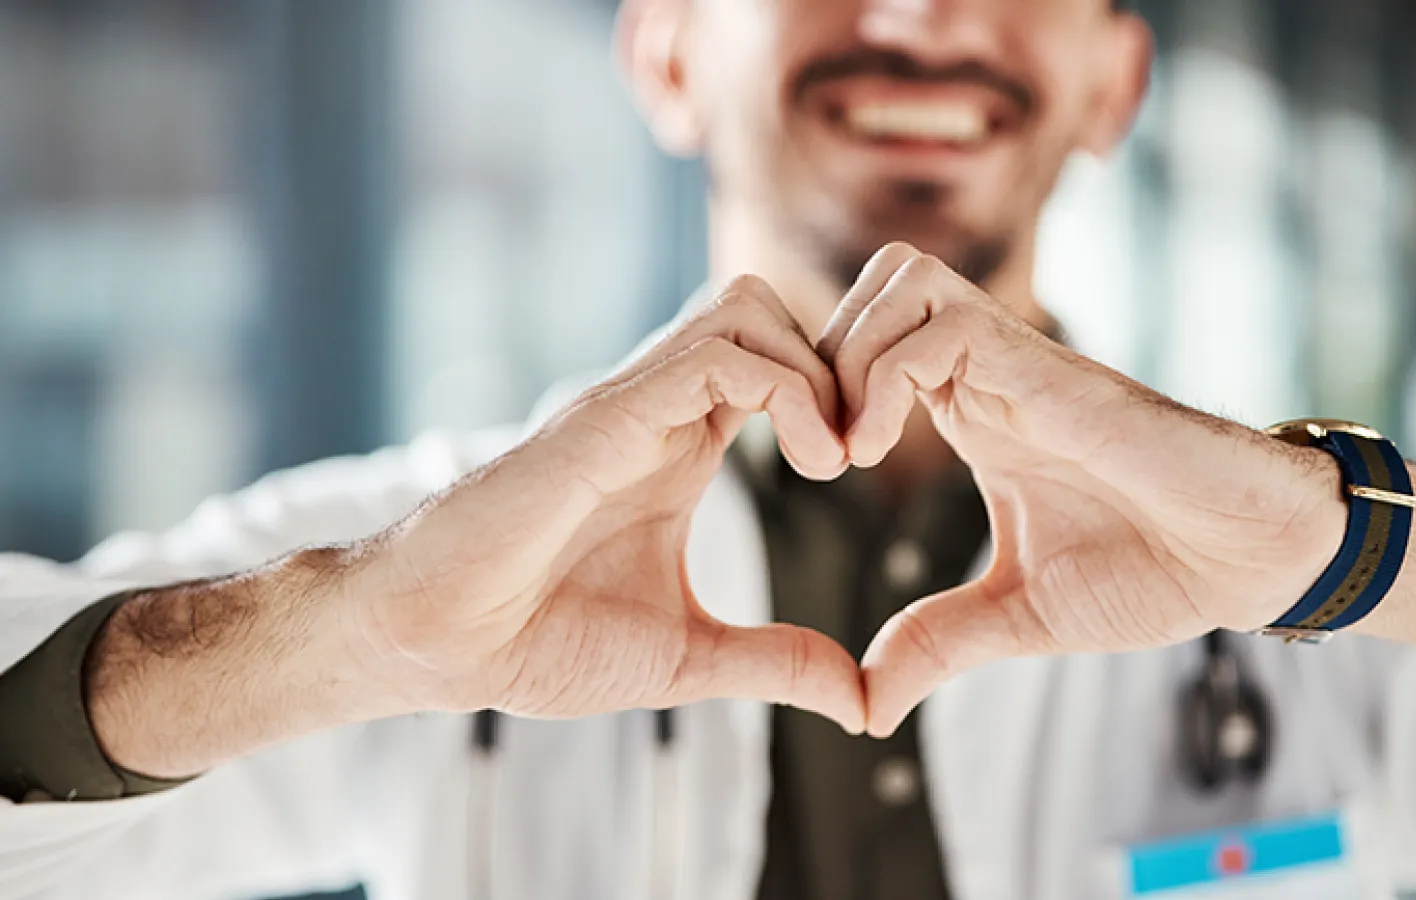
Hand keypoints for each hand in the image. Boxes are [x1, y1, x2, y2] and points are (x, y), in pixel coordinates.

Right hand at [356, 275, 863, 731]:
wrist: (435, 645)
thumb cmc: (535, 641)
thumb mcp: (688, 658)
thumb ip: (776, 664)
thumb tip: (860, 701)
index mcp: (677, 445)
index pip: (772, 362)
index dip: (833, 395)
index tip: (861, 470)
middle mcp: (655, 409)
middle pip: (763, 309)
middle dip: (834, 363)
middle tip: (861, 451)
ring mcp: (629, 405)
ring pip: (744, 308)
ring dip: (814, 369)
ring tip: (835, 458)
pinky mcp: (606, 418)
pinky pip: (715, 354)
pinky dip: (785, 389)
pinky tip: (809, 463)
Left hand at [818, 244, 1345, 736]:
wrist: (1253, 559)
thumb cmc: (1155, 570)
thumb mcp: (1019, 614)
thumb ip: (939, 642)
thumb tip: (868, 704)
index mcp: (977, 409)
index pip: (873, 337)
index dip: (822, 384)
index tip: (810, 469)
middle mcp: (991, 371)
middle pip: (877, 281)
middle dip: (821, 354)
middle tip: (817, 449)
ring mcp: (1021, 363)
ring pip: (901, 278)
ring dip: (850, 355)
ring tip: (846, 450)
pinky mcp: (1055, 373)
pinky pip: (947, 324)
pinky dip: (888, 375)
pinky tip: (879, 448)